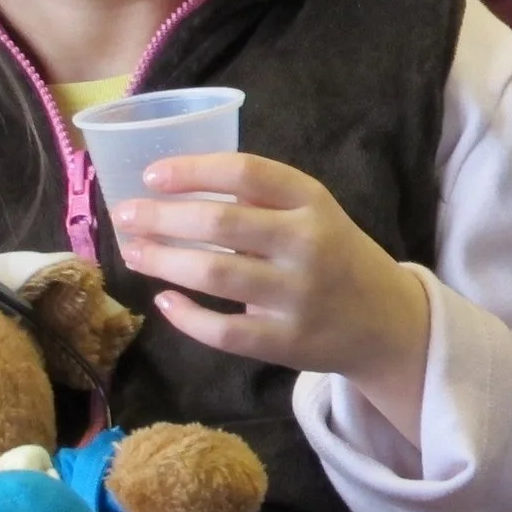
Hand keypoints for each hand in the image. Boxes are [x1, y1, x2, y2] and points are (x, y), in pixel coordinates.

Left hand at [115, 154, 429, 438]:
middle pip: (221, 223)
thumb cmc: (335, 256)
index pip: (246, 172)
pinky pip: (223, 331)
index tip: (152, 175)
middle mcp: (308, 244)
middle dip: (162, 217)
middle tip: (126, 215)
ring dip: (164, 261)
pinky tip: (164, 301)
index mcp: (313, 202)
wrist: (386, 321)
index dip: (193, 171)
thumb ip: (260, 201)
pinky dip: (186, 316)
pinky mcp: (286, 341)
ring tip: (134, 253)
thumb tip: (175, 191)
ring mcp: (298, 295)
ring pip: (215, 274)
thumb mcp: (314, 215)